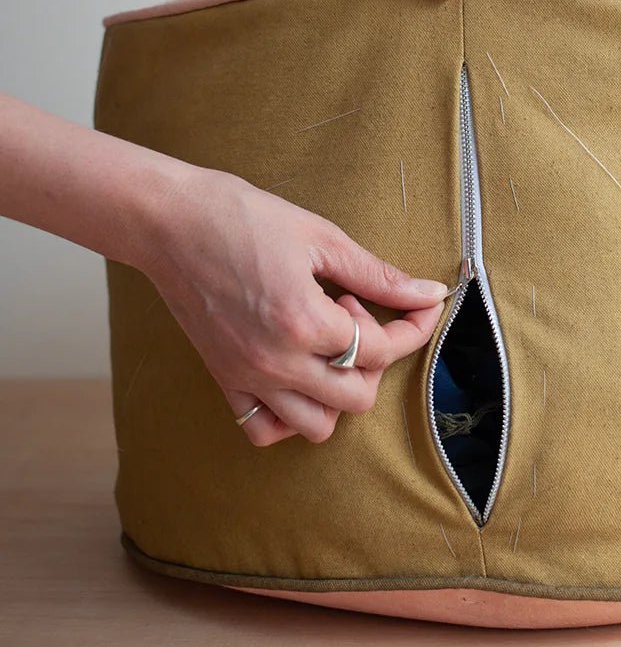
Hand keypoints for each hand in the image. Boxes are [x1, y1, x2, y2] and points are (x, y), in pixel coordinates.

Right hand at [141, 165, 449, 445]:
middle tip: (357, 311)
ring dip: (339, 392)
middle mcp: (276, 362)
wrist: (168, 222)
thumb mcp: (320, 237)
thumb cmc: (241, 217)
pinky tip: (299, 373)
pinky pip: (265, 429)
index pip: (381, 348)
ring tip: (330, 345)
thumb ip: (377, 275)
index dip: (413, 325)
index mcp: (304, 322)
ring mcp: (247, 377)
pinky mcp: (224, 379)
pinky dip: (291, 415)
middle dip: (377, 358)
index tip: (423, 305)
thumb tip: (427, 294)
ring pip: (317, 424)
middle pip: (357, 395)